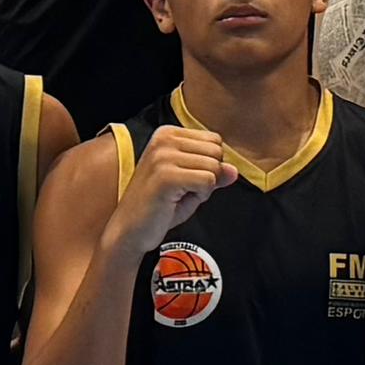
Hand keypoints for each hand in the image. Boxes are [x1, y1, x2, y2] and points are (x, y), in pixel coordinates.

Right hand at [113, 123, 239, 252]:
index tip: (185, 179)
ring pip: (214, 167)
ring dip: (204, 188)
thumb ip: (213, 173)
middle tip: (183, 190)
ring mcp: (163, 156)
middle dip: (209, 175)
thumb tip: (234, 170)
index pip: (214, 140)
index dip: (209, 165)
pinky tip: (177, 201)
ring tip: (178, 196)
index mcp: (167, 134)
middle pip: (217, 152)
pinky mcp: (166, 176)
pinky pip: (207, 181)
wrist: (130, 230)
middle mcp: (163, 139)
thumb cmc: (158, 206)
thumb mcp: (191, 184)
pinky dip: (200, 196)